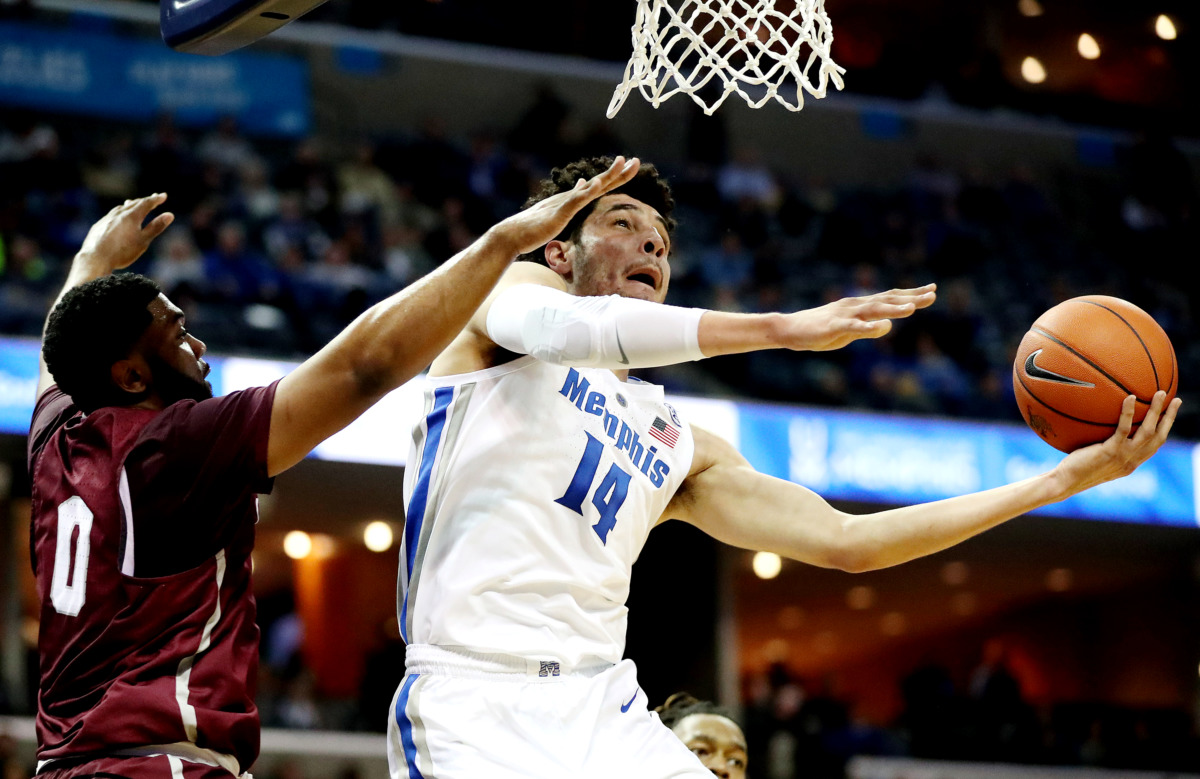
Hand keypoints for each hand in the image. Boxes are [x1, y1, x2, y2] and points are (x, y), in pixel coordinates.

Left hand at [75, 193, 174, 271]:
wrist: (95, 258)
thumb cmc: (122, 251)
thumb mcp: (143, 240)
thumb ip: (156, 227)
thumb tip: (170, 215)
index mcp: (131, 216)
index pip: (146, 204)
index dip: (156, 199)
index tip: (163, 195)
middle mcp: (118, 214)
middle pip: (134, 204)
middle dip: (144, 201)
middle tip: (153, 198)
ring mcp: (107, 219)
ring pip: (121, 208)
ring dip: (130, 205)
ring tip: (134, 203)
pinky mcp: (99, 225)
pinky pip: (111, 215)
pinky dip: (119, 212)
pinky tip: (117, 217)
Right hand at [486, 157, 640, 256]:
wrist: (512, 235)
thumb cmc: (534, 226)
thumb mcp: (560, 210)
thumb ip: (573, 198)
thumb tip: (584, 183)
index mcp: (574, 199)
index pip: (599, 186)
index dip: (616, 177)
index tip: (631, 166)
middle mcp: (571, 197)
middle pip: (600, 183)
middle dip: (619, 172)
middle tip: (637, 161)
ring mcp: (565, 204)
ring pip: (590, 187)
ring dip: (606, 175)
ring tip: (621, 164)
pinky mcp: (557, 213)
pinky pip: (574, 202)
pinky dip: (585, 192)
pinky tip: (595, 185)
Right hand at [776, 284, 936, 350]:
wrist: (790, 329)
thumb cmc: (820, 330)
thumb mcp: (849, 332)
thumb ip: (869, 329)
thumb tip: (888, 326)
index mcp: (860, 306)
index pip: (890, 297)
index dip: (911, 294)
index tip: (932, 290)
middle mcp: (855, 305)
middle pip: (887, 300)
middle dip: (910, 298)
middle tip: (932, 295)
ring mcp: (844, 315)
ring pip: (872, 310)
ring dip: (892, 309)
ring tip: (912, 308)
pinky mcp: (834, 326)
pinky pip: (853, 327)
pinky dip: (867, 327)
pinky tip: (882, 327)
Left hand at [1052, 391, 1182, 497]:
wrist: (1066, 482)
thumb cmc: (1076, 468)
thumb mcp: (1097, 459)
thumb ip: (1106, 447)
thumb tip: (1102, 427)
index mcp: (1131, 463)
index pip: (1154, 446)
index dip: (1165, 430)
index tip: (1171, 415)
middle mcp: (1131, 461)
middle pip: (1158, 437)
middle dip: (1170, 418)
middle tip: (1176, 400)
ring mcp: (1123, 457)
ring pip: (1148, 431)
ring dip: (1156, 411)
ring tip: (1160, 393)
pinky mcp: (1111, 452)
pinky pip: (1123, 429)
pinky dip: (1128, 413)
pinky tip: (1130, 397)